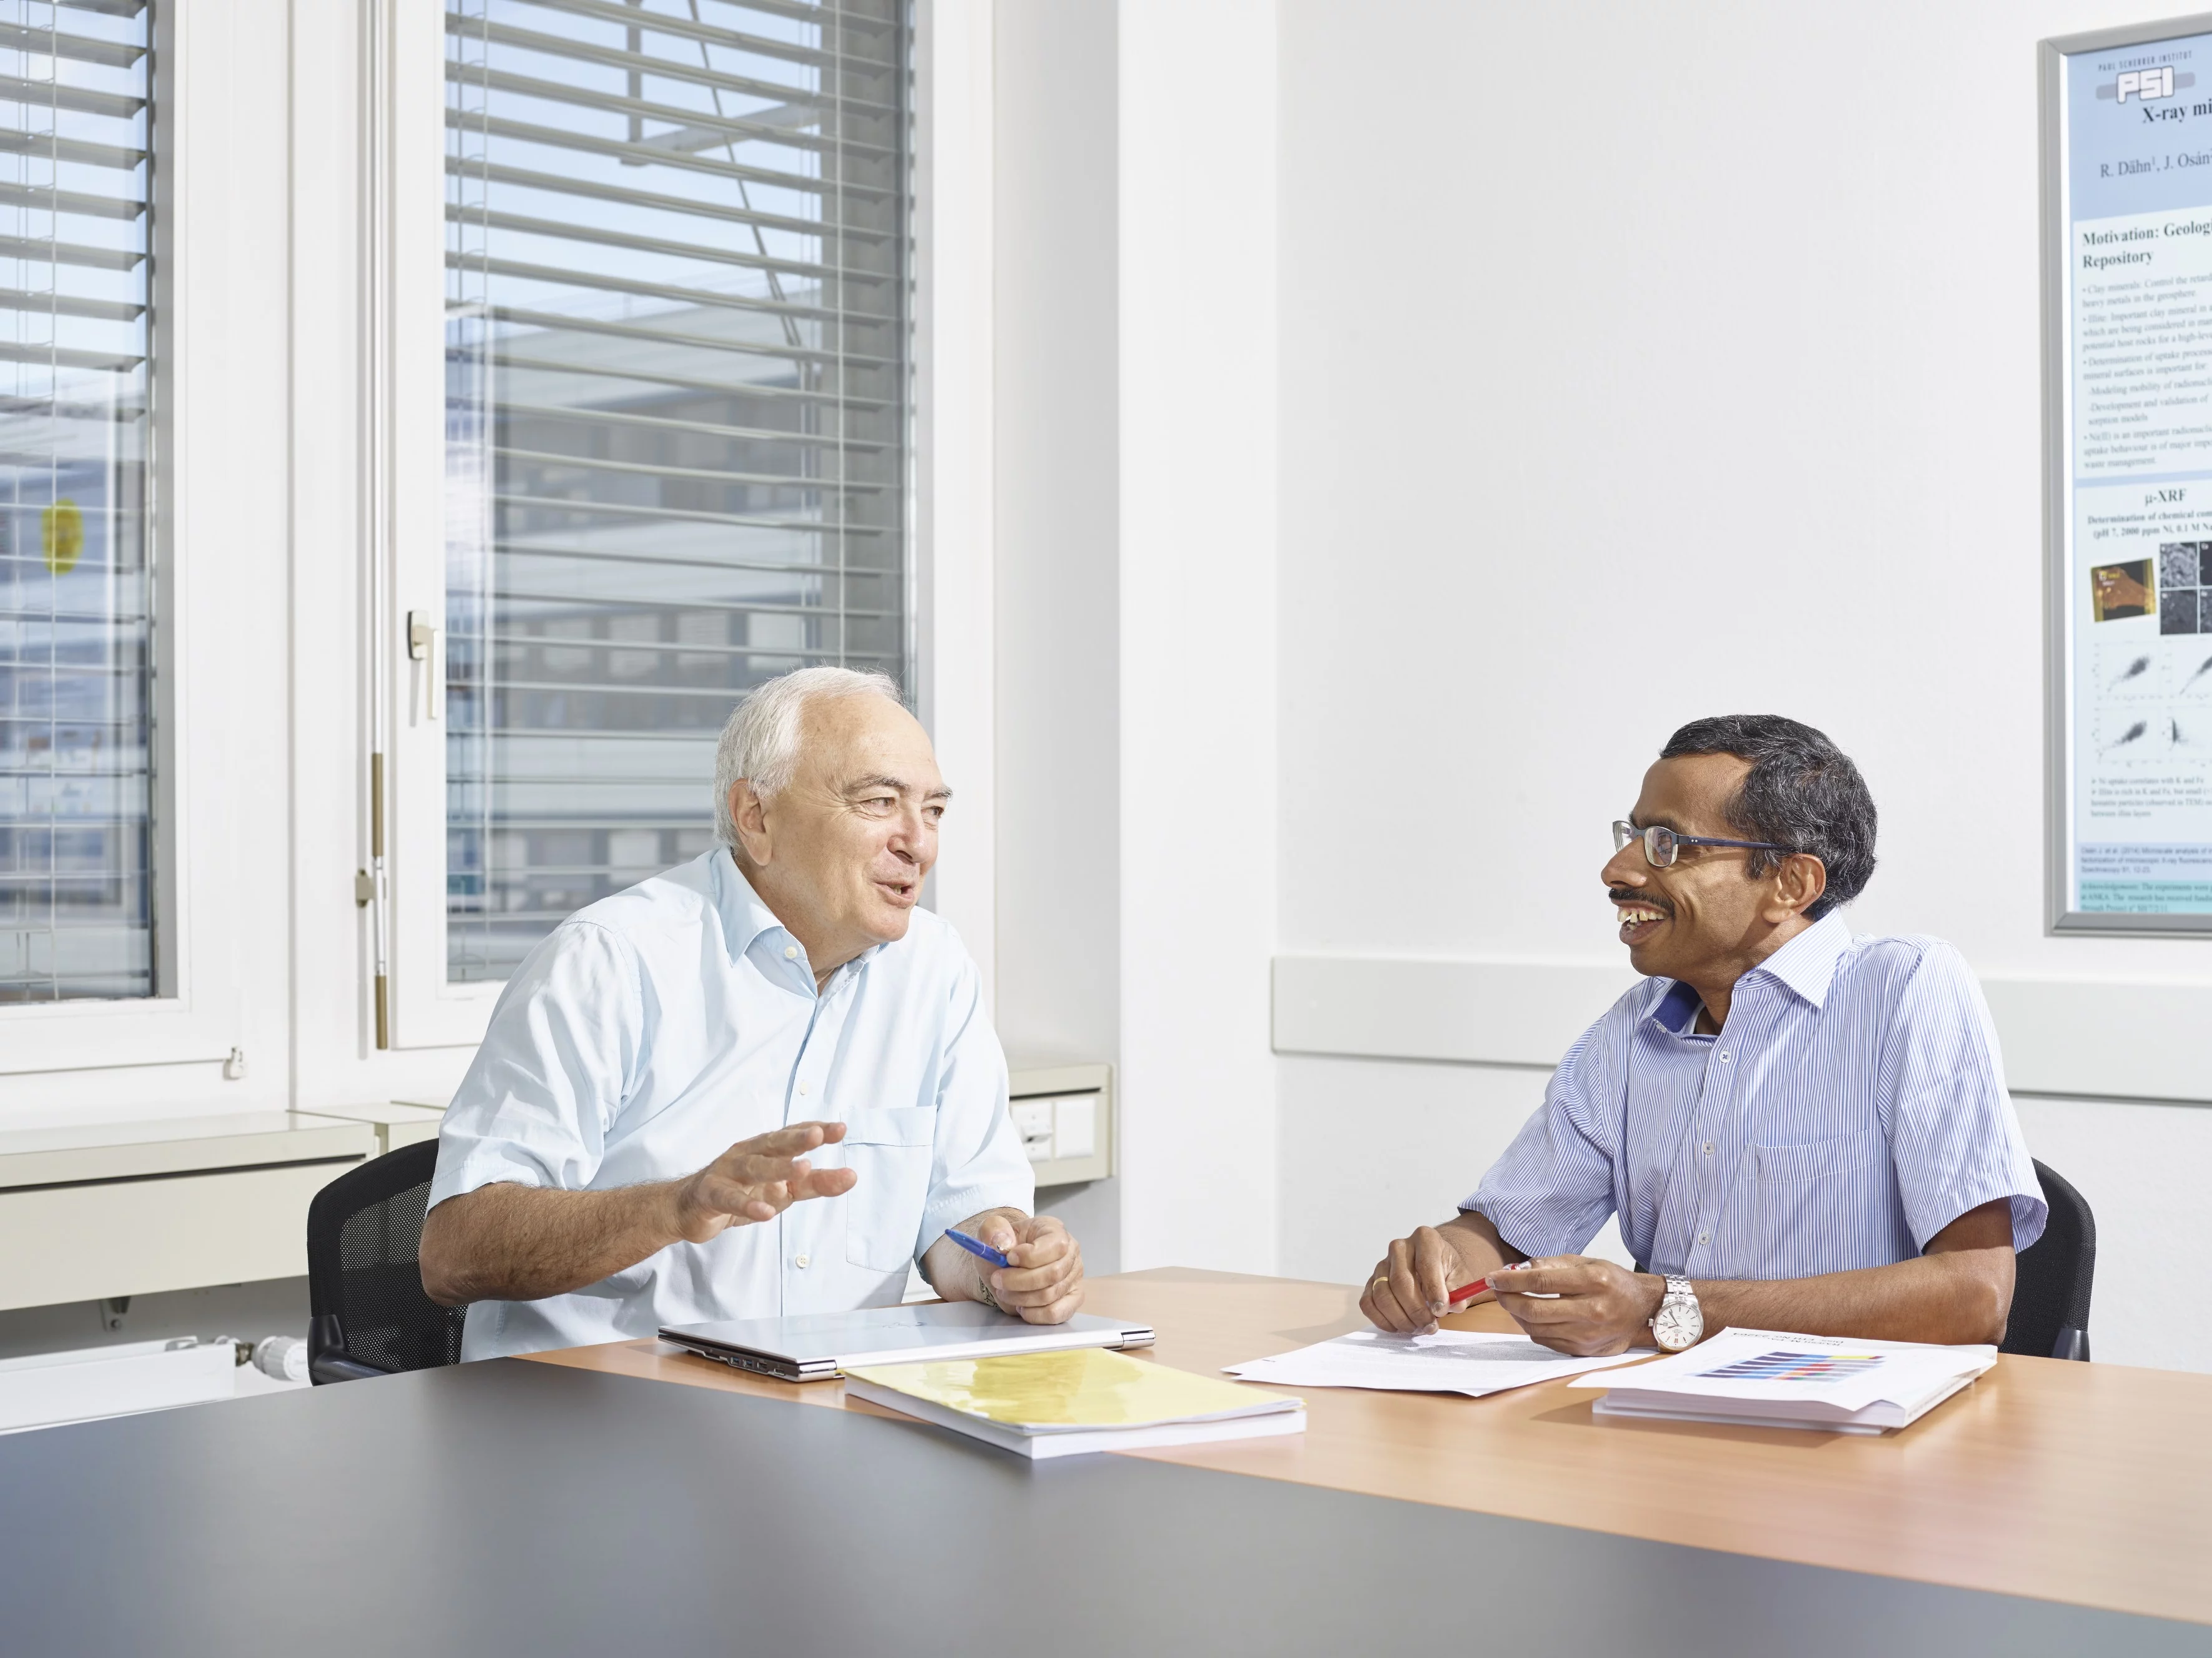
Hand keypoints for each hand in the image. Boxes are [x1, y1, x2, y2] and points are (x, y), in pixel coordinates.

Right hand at [671, 1121, 858, 1242]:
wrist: (690, 1209)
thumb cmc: (742, 1192)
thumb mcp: (784, 1190)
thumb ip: (816, 1184)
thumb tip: (851, 1177)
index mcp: (765, 1149)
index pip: (793, 1134)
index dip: (815, 1129)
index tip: (840, 1128)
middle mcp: (747, 1154)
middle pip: (774, 1144)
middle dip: (797, 1139)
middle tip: (820, 1135)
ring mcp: (727, 1172)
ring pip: (754, 1167)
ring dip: (778, 1167)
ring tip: (802, 1169)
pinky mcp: (710, 1194)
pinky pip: (729, 1198)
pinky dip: (747, 1204)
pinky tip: (765, 1212)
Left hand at [959, 1210, 1084, 1324]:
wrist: (1007, 1266)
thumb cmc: (1005, 1247)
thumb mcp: (993, 1230)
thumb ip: (993, 1228)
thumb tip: (1002, 1242)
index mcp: (1055, 1230)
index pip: (1055, 1246)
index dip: (1030, 1256)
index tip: (1008, 1258)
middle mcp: (1071, 1253)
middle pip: (1053, 1274)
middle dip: (1018, 1281)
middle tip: (997, 1280)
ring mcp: (1074, 1278)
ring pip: (1050, 1295)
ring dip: (1021, 1298)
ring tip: (1005, 1292)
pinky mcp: (1071, 1299)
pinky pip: (1056, 1313)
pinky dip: (1034, 1314)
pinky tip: (1021, 1306)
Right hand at [1360, 1225, 1486, 1334]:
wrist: (1433, 1267)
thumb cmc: (1446, 1272)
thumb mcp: (1461, 1277)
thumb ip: (1460, 1290)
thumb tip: (1455, 1304)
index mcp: (1425, 1239)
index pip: (1425, 1264)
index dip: (1433, 1290)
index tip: (1441, 1311)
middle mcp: (1400, 1247)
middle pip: (1401, 1281)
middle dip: (1416, 1310)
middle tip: (1430, 1326)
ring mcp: (1382, 1264)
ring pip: (1383, 1295)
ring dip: (1401, 1318)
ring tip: (1417, 1328)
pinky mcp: (1371, 1281)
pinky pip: (1368, 1303)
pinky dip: (1382, 1320)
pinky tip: (1399, 1326)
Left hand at [1487, 1256, 1664, 1355]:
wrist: (1644, 1311)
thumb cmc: (1613, 1282)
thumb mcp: (1587, 1262)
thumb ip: (1551, 1265)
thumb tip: (1517, 1270)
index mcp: (1593, 1282)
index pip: (1541, 1283)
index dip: (1511, 1281)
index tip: (1493, 1277)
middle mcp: (1591, 1310)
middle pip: (1535, 1310)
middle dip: (1508, 1299)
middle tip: (1498, 1290)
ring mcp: (1588, 1334)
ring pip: (1536, 1328)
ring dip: (1516, 1314)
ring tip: (1513, 1301)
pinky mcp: (1584, 1350)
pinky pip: (1546, 1341)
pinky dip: (1531, 1328)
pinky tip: (1530, 1316)